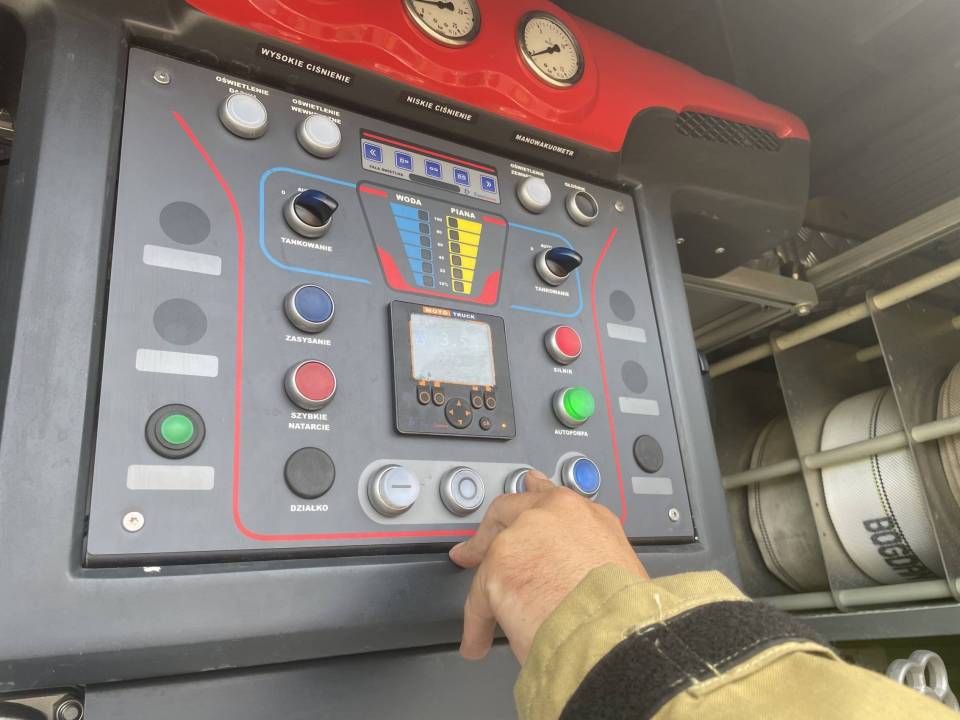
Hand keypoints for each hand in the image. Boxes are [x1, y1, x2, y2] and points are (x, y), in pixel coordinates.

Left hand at [449, 471, 647, 662]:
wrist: (613, 637)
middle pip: (508, 511)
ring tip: (485, 618)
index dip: (532, 498)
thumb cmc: (625, 617)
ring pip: (491, 556)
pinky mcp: (500, 564)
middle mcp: (554, 515)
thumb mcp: (620, 569)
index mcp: (587, 516)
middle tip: (474, 550)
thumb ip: (590, 556)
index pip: (550, 496)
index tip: (526, 490)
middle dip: (491, 530)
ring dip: (487, 587)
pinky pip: (479, 597)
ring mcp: (524, 535)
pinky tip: (477, 641)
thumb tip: (575, 574)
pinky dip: (476, 623)